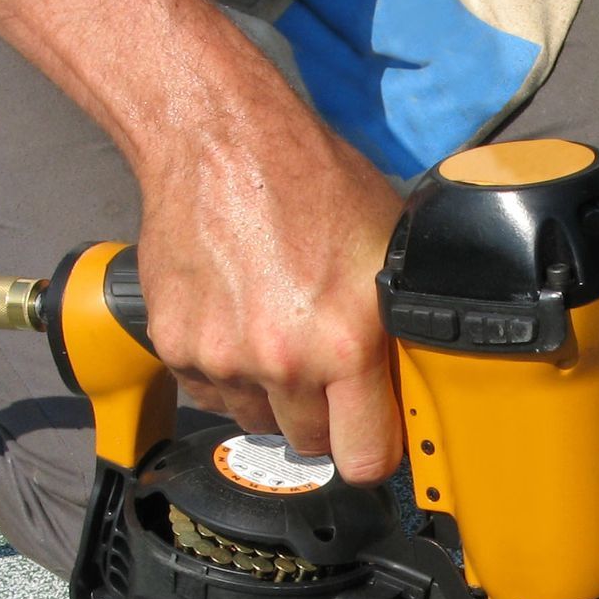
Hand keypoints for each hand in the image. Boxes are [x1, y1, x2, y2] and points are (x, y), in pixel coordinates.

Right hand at [132, 75, 404, 484]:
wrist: (217, 140)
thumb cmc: (308, 179)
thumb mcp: (388, 247)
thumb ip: (402, 321)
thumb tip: (422, 374)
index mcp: (346, 342)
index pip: (364, 458)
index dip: (373, 452)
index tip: (372, 437)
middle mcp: (282, 359)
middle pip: (309, 444)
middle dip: (322, 417)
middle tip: (324, 368)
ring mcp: (223, 357)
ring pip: (256, 419)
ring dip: (270, 393)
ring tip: (276, 330)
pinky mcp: (175, 346)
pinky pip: (210, 390)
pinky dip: (224, 370)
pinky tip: (237, 318)